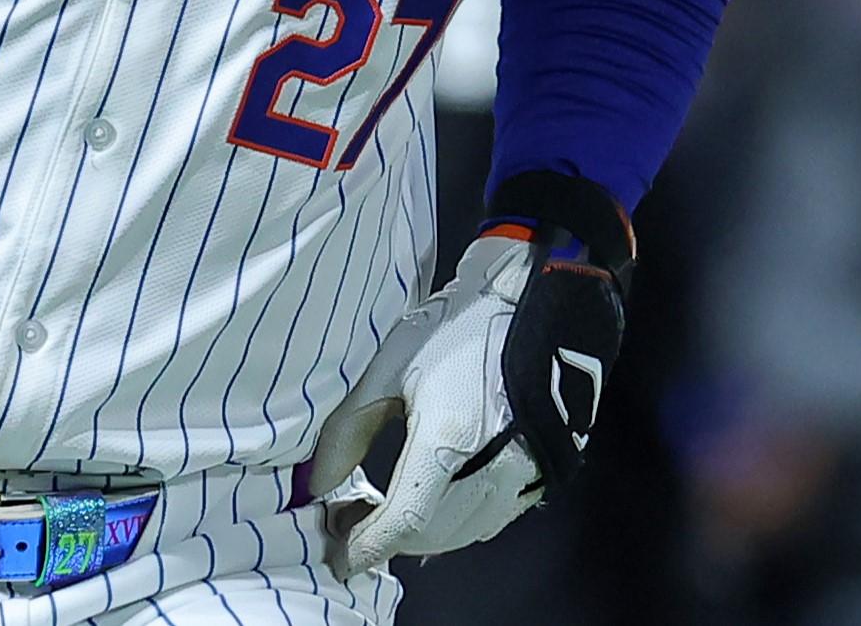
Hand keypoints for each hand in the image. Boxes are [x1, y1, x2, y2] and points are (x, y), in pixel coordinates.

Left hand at [308, 213, 627, 577]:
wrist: (527, 304)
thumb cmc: (455, 328)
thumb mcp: (388, 368)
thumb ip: (348, 429)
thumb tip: (318, 482)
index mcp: (452, 438)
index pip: (406, 518)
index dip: (371, 545)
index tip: (341, 556)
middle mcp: (497, 466)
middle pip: (434, 534)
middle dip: (387, 539)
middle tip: (348, 523)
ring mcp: (526, 473)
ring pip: (465, 532)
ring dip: (422, 535)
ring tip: (381, 514)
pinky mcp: (541, 472)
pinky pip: (492, 517)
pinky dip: (455, 523)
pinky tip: (428, 507)